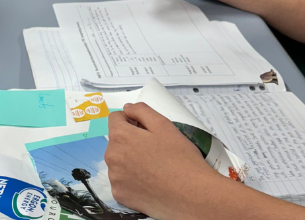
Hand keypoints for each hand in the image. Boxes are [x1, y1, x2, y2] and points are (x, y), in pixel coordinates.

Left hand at [105, 103, 218, 217]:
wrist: (192, 196)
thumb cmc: (181, 159)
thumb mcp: (164, 125)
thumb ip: (142, 111)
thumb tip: (127, 108)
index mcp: (120, 136)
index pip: (115, 119)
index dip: (131, 120)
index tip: (145, 129)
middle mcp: (112, 157)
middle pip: (116, 141)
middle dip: (130, 140)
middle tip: (154, 149)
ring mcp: (115, 178)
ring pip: (118, 161)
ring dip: (130, 160)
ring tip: (153, 167)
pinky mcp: (120, 195)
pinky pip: (121, 181)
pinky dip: (131, 180)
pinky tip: (149, 181)